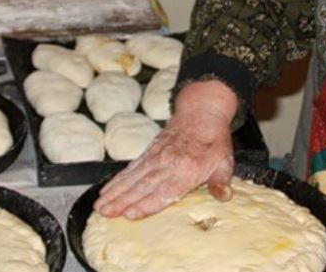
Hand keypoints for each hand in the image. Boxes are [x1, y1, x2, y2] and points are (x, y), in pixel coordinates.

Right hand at [93, 81, 237, 219]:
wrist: (202, 111)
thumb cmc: (214, 140)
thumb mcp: (224, 162)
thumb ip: (220, 182)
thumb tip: (224, 197)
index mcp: (187, 170)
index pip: (164, 192)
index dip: (146, 204)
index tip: (129, 214)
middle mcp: (168, 164)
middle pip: (142, 186)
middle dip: (122, 201)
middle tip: (104, 212)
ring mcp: (157, 156)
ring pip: (133, 177)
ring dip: (115, 191)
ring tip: (100, 204)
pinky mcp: (150, 150)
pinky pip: (132, 167)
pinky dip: (119, 178)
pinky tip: (108, 188)